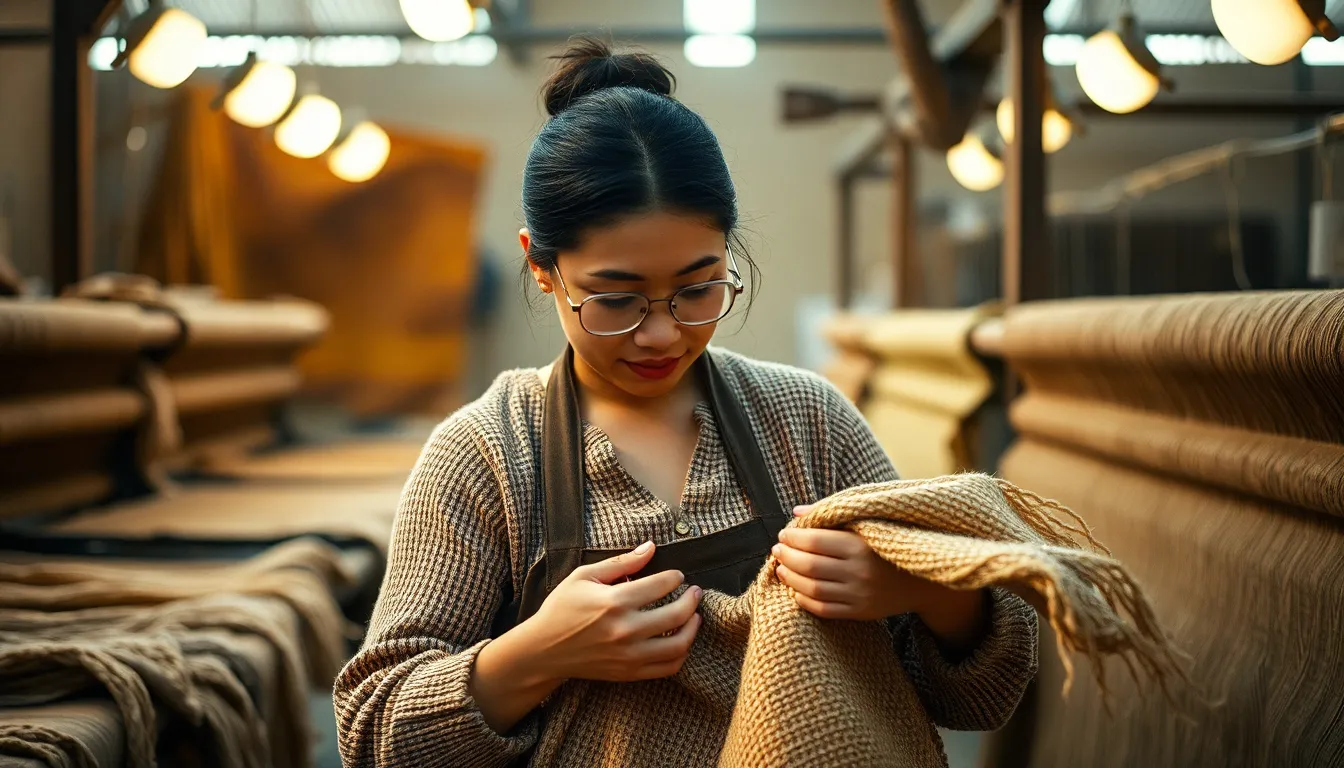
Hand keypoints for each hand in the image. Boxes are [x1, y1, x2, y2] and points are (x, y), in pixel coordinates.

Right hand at [523, 541, 702, 683]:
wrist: (543, 651)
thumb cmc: (562, 609)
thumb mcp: (585, 577)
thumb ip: (621, 562)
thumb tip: (650, 547)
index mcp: (614, 602)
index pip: (661, 585)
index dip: (675, 577)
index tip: (677, 575)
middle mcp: (625, 630)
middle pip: (676, 614)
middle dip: (692, 599)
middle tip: (695, 592)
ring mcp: (629, 655)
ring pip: (678, 645)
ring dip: (693, 628)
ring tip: (695, 616)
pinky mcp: (629, 673)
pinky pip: (668, 668)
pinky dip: (681, 654)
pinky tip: (681, 640)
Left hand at [773, 506, 987, 646]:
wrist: (923, 578)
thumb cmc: (888, 543)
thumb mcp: (866, 524)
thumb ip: (832, 517)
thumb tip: (796, 512)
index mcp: (860, 545)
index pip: (814, 541)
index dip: (793, 537)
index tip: (784, 533)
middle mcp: (859, 571)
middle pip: (809, 566)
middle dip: (787, 557)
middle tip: (778, 549)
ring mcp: (860, 595)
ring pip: (813, 589)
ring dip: (790, 578)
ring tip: (781, 568)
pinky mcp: (861, 612)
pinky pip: (824, 609)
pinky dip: (804, 600)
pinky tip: (796, 589)